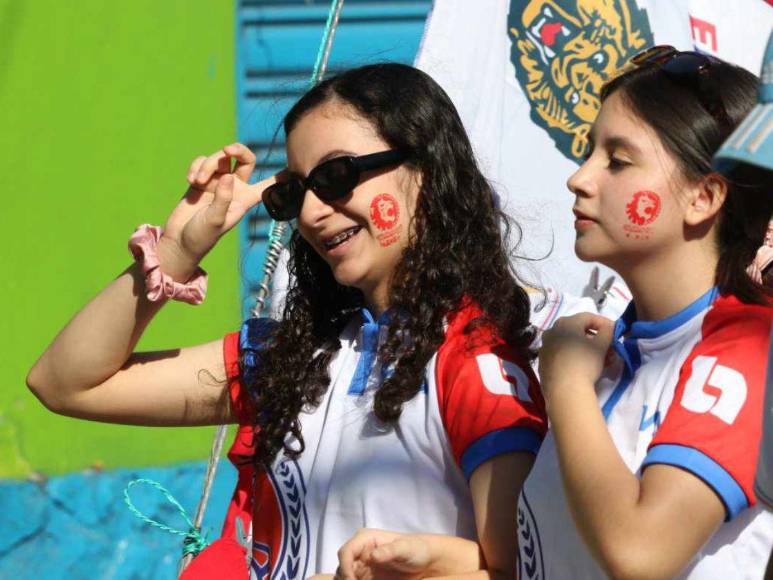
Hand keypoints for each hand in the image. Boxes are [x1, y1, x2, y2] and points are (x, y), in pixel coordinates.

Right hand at [159, 143, 276, 270]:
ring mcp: (218, 182)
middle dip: (237, 149)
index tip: (294, 167)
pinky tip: (191, 179)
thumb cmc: (202, 235)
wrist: (180, 240)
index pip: (268, 186)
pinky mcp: (201, 180)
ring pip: (220, 158)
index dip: (280, 177)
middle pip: (245, 159)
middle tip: (226, 150)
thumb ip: (223, 198)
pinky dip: (196, 166)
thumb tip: (227, 176)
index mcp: (246, 199)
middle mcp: (235, 188)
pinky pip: (203, 162)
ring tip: (197, 181)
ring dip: (208, 165)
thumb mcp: (216, 219)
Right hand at [336, 529, 432, 579]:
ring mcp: (361, 566)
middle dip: (345, 579)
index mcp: (365, 539)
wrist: (426, 561)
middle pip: (341, 567)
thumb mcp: (405, 548)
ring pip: (344, 577)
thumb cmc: (416, 549)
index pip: (346, 552)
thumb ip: (389, 551)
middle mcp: (360, 552)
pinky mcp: (366, 578)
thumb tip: (372, 555)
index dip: (345, 567)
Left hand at [538, 313, 613, 400]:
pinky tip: (584, 366)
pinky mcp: (543, 361)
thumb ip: (607, 331)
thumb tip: (609, 327)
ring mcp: (545, 346)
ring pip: (569, 342)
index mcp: (565, 323)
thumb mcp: (601, 346)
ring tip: (601, 359)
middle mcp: (552, 330)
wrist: (564, 390)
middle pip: (577, 330)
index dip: (604, 323)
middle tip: (609, 347)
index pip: (588, 317)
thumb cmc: (584, 363)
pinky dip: (574, 355)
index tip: (615, 331)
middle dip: (596, 338)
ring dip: (586, 347)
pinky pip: (561, 353)